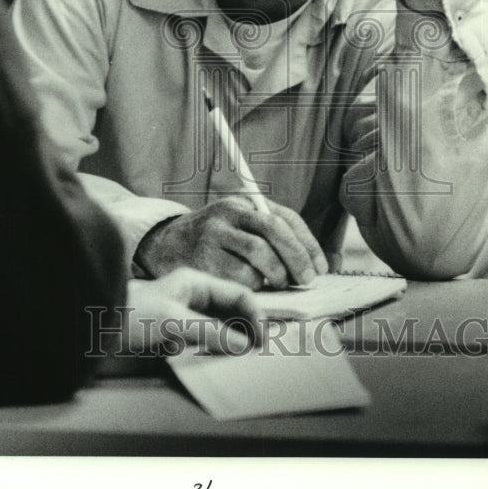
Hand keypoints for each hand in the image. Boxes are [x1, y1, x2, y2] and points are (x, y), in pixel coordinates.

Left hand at [127, 268, 262, 352]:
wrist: (92, 328)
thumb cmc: (129, 314)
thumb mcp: (172, 320)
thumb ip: (209, 331)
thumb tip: (242, 344)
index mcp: (195, 282)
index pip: (238, 294)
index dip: (255, 314)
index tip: (264, 338)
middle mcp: (193, 296)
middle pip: (232, 311)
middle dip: (247, 329)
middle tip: (260, 352)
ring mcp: (185, 316)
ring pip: (220, 328)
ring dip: (233, 342)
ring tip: (245, 360)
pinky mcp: (176, 335)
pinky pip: (205, 342)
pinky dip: (216, 351)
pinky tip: (221, 362)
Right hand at [134, 195, 328, 289]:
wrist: (167, 244)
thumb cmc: (216, 238)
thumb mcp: (240, 223)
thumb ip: (272, 234)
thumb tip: (314, 263)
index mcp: (241, 202)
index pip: (282, 217)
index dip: (307, 243)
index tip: (320, 266)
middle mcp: (226, 214)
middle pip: (271, 231)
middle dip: (296, 258)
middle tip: (307, 279)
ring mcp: (212, 237)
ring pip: (257, 258)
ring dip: (275, 276)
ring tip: (277, 282)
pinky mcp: (202, 262)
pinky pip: (239, 278)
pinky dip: (253, 286)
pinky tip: (250, 286)